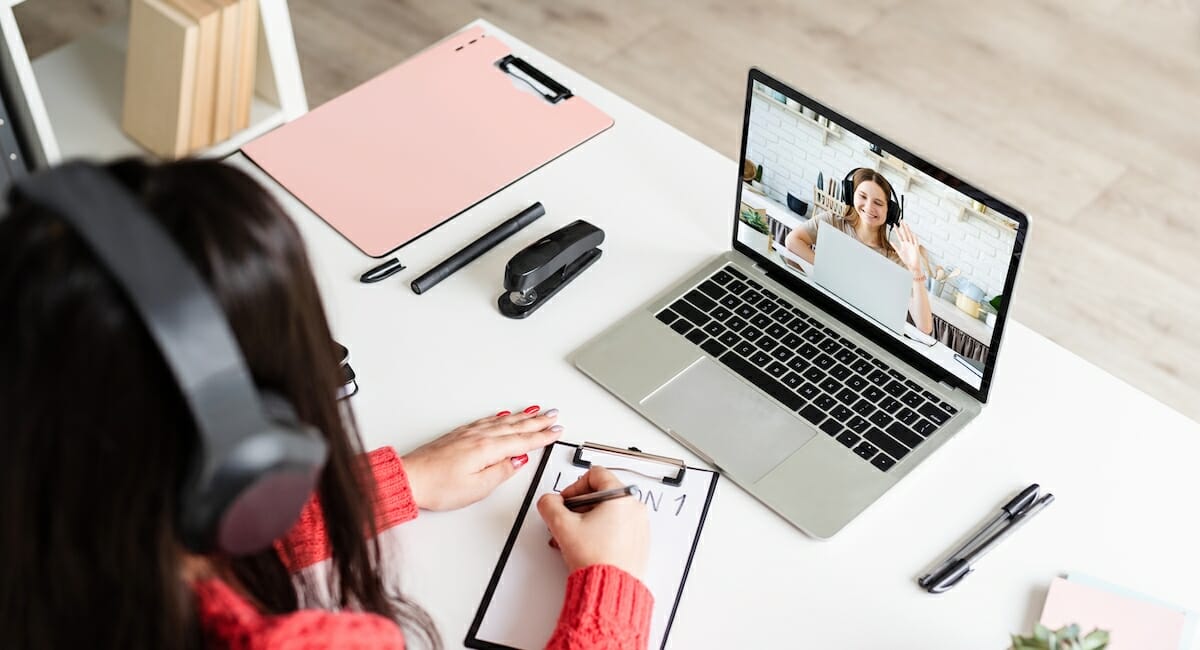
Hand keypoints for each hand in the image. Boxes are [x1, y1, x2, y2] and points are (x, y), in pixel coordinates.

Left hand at [403, 407, 561, 510]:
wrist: (409, 477)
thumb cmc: (438, 485)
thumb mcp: (477, 488)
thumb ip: (501, 472)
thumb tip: (518, 460)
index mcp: (487, 449)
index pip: (523, 441)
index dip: (542, 437)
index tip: (556, 432)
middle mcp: (479, 436)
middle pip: (516, 427)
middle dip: (538, 421)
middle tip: (553, 415)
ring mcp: (468, 433)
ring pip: (503, 421)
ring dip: (522, 416)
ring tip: (536, 412)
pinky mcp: (459, 434)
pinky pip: (488, 420)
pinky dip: (501, 416)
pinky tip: (503, 415)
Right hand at [537, 467, 649, 580]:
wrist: (610, 588)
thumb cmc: (596, 559)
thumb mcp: (563, 526)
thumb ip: (550, 505)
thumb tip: (549, 501)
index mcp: (621, 497)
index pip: (595, 474)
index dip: (574, 486)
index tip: (566, 501)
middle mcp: (635, 508)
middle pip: (602, 494)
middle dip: (579, 507)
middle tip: (568, 521)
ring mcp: (639, 526)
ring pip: (609, 512)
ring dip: (587, 521)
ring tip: (575, 537)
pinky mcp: (638, 542)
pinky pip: (617, 527)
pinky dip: (601, 532)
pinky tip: (587, 546)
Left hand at [893, 222, 923, 276]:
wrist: (913, 266)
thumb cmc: (907, 260)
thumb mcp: (899, 252)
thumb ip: (895, 247)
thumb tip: (891, 241)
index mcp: (903, 245)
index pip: (900, 235)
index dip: (897, 230)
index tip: (895, 225)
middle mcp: (908, 244)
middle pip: (905, 234)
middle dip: (903, 227)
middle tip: (901, 221)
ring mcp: (912, 245)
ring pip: (910, 236)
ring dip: (908, 231)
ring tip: (906, 225)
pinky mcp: (916, 248)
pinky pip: (916, 242)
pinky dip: (915, 239)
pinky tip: (913, 234)